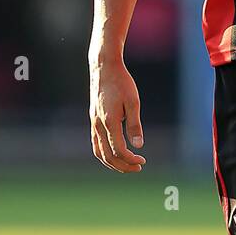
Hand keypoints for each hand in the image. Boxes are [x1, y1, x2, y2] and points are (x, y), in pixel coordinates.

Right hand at [89, 56, 145, 172]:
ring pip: (98, 152)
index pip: (118, 150)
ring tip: (126, 165)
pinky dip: (104, 153)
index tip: (143, 160)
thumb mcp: (133, 102)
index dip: (131, 159)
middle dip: (123, 165)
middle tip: (138, 167)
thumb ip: (134, 124)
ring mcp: (93, 122)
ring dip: (112, 163)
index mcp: (109, 121)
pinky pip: (95, 143)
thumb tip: (138, 146)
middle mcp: (98, 124)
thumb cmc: (122, 82)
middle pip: (107, 155)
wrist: (104, 67)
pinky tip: (115, 153)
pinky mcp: (93, 119)